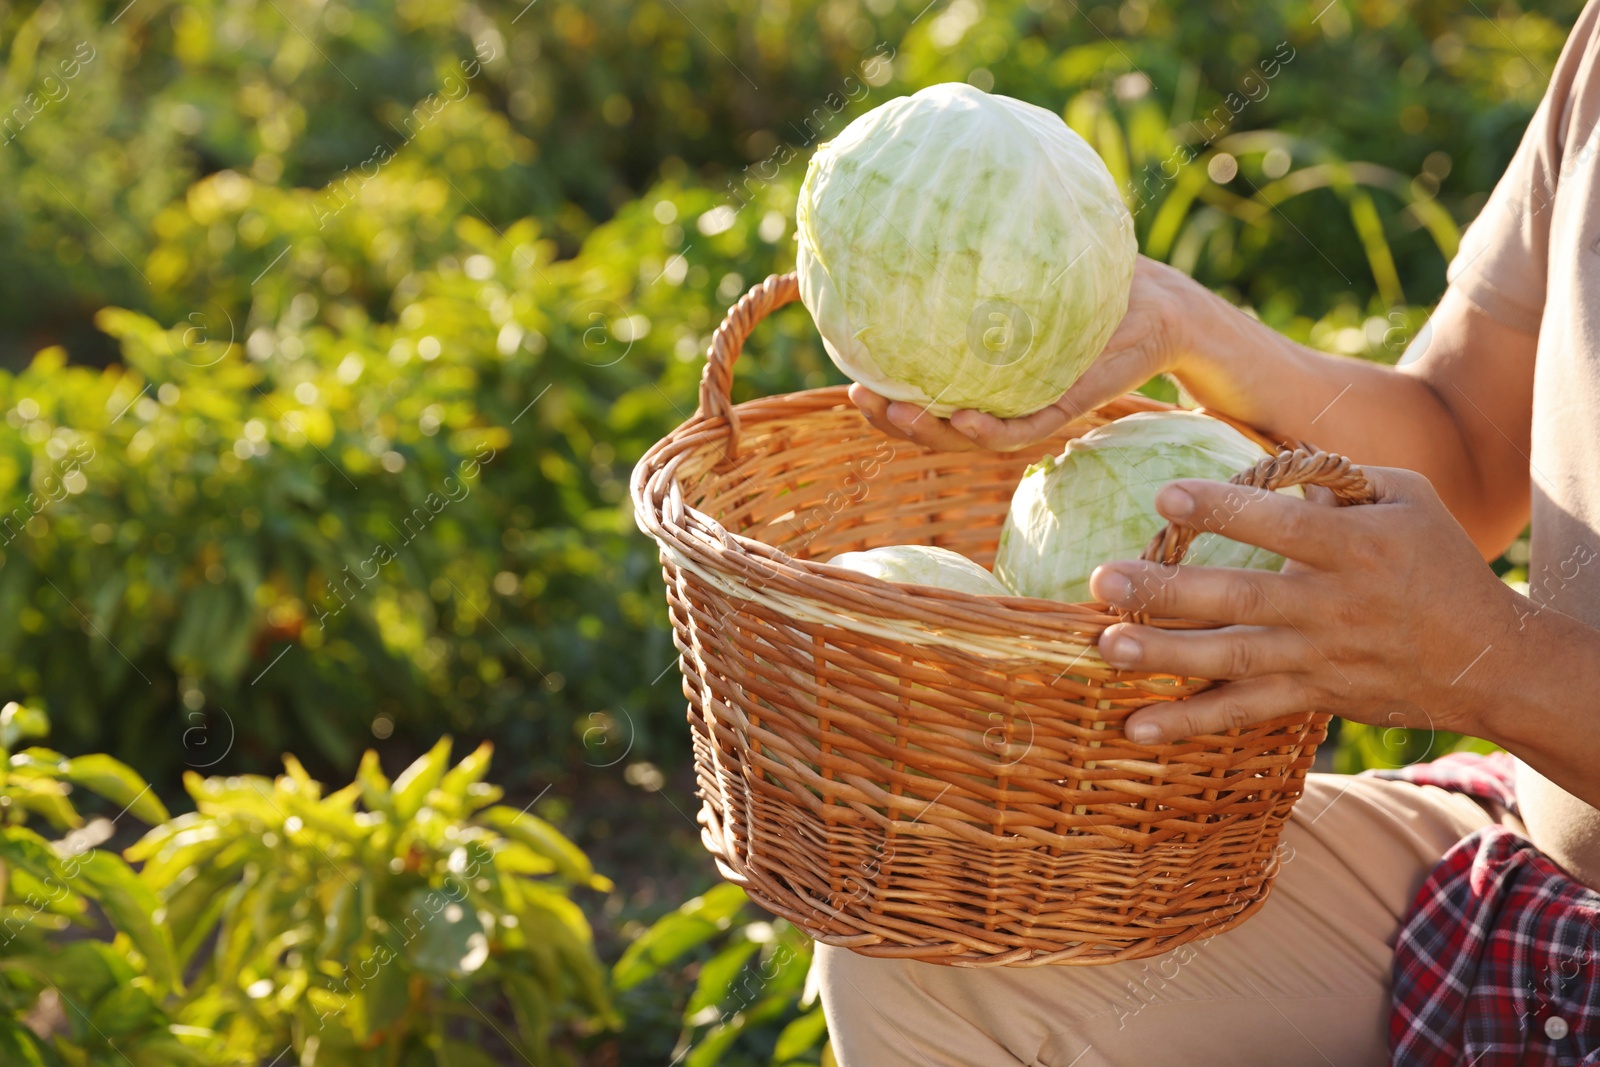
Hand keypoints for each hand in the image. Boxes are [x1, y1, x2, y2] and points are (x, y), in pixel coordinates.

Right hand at [849, 256, 1196, 451]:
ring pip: (969, 436)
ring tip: (902, 415)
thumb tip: (911, 207)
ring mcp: (1029, 401)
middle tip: (860, 398)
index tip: (849, 384)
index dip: (882, 395)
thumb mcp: (1021, 255)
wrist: (1156, 298)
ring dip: (931, 433)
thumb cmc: (1085, 273)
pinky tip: (967, 421)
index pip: (919, 392)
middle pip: (933, 423)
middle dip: (892, 421)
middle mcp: (998, 393)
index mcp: (978, 370)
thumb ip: (975, 246)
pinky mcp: (1067, 403)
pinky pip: (1024, 427)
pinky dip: (992, 431)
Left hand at [1085, 466, 1517, 744]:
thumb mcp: (1407, 500)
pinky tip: (1135, 726)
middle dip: (1168, 590)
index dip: (1224, 510)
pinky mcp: (1309, 695)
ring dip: (1165, 654)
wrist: (1489, 661)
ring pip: (1232, 659)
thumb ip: (1339, 477)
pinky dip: (1189, 722)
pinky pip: (1243, 713)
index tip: (1164, 495)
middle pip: (1241, 598)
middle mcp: (1331, 604)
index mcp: (1356, 546)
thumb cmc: (1439, 563)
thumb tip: (1272, 459)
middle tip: (1104, 580)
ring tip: (1104, 645)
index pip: (1282, 525)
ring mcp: (1317, 656)